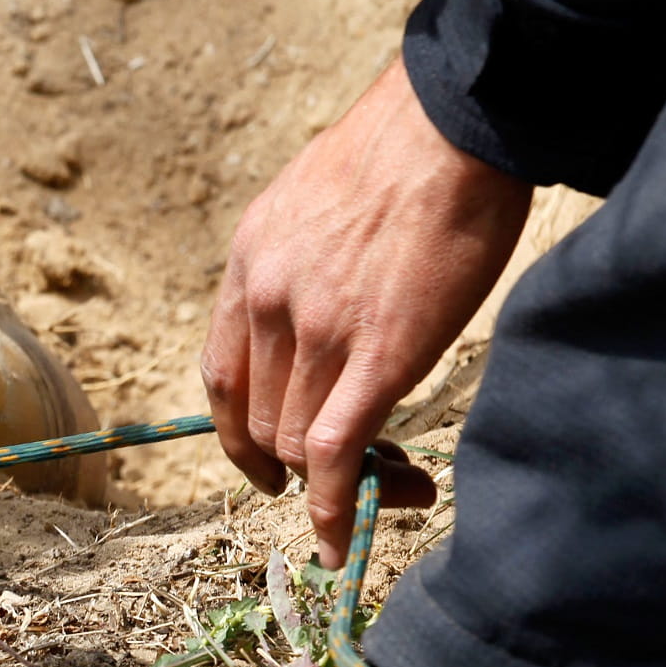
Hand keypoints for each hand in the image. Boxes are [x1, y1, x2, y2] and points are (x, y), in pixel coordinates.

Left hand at [201, 56, 531, 565]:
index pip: (219, 375)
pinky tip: (339, 537)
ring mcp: (316, 330)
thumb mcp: (305, 205)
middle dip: (294, 466)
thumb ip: (294, 265)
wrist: (446, 128)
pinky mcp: (377, 354)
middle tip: (357, 476)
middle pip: (255, 420)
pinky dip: (333, 505)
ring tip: (391, 489)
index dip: (239, 431)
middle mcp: (266, 302)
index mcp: (246, 268)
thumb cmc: (396, 157)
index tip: (266, 460)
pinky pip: (334, 450)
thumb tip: (311, 307)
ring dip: (332, 484)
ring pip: (295, 440)